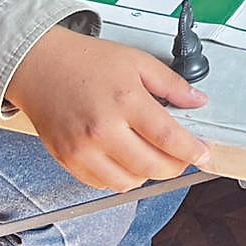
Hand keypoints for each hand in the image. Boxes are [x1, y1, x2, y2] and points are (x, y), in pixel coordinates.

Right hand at [8, 26, 209, 190]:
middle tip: (182, 155)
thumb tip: (197, 101)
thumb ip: (172, 83)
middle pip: (152, 166)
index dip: (191, 150)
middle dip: (175, 166)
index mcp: (125, 101)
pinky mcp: (69, 161)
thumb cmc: (86, 61)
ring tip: (151, 154)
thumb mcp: (137, 61)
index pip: (167, 137)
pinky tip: (125, 157)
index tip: (203, 153)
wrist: (41, 67)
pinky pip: (103, 184)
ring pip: (129, 182)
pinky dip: (121, 177)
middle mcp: (103, 130)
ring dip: (148, 173)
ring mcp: (83, 149)